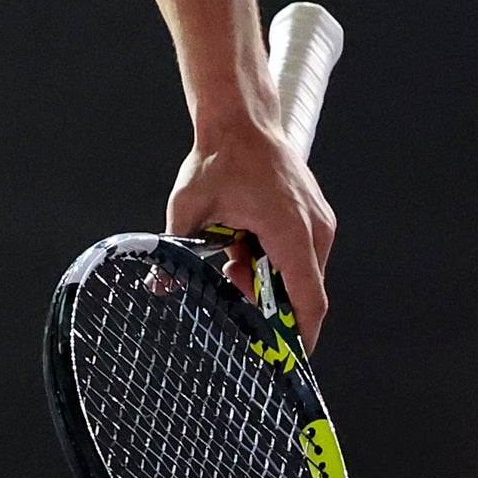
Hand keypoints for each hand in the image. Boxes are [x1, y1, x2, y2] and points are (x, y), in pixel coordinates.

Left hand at [168, 119, 333, 344]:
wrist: (241, 119)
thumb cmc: (218, 159)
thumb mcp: (189, 208)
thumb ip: (177, 249)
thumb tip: (159, 286)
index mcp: (291, 232)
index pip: (308, 300)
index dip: (301, 334)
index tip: (289, 358)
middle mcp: (314, 230)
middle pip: (300, 288)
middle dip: (268, 298)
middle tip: (232, 287)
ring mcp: (318, 221)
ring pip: (298, 270)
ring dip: (266, 274)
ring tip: (230, 253)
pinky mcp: (313, 214)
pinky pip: (298, 251)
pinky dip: (272, 256)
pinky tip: (240, 240)